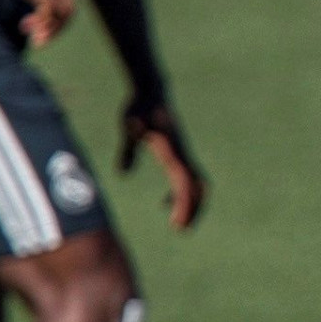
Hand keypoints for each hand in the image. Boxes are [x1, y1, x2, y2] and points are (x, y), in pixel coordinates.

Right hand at [0, 0, 73, 47]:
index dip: (46, 16)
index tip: (26, 23)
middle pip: (69, 9)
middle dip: (55, 28)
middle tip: (35, 38)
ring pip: (67, 12)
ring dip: (52, 30)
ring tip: (35, 39)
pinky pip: (53, 9)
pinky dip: (45, 22)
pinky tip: (27, 26)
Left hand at [115, 100, 205, 228]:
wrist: (152, 91)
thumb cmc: (139, 108)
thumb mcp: (130, 128)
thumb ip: (128, 150)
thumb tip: (123, 173)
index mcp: (173, 152)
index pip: (184, 183)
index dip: (183, 204)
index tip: (177, 223)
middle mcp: (183, 155)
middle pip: (197, 188)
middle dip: (193, 209)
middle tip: (180, 229)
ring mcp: (183, 154)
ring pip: (196, 184)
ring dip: (190, 204)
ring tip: (178, 223)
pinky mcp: (179, 153)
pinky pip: (187, 178)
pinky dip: (181, 193)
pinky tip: (163, 203)